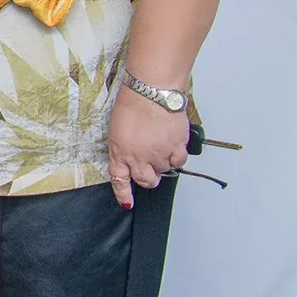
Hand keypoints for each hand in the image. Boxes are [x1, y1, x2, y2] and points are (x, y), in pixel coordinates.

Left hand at [107, 84, 189, 209]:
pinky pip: (180, 162)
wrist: (151, 93)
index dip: (123, 194)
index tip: (127, 203)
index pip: (119, 180)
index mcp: (120, 153)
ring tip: (161, 145)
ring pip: (164, 170)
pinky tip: (173, 146)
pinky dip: (177, 157)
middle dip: (148, 178)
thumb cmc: (132, 105)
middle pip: (146, 180)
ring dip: (163, 163)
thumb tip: (131, 154)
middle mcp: (138, 158)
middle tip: (151, 169)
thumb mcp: (117, 129)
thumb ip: (123, 146)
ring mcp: (158, 155)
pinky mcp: (176, 147)